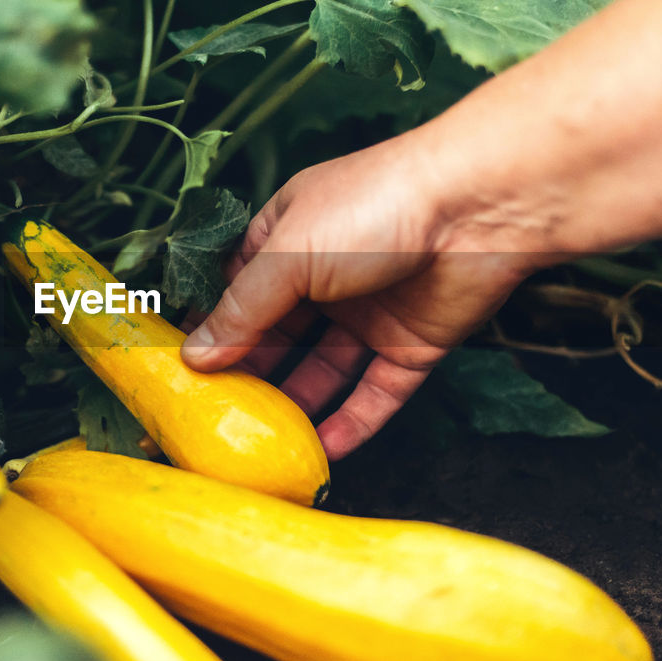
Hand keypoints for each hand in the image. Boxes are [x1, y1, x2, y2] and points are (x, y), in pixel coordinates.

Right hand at [180, 132, 535, 458]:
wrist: (480, 208)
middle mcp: (324, 276)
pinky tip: (324, 453)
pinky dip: (352, 423)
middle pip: (277, 336)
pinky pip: (375, 393)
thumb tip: (195, 356)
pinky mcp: (412, 345)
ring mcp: (368, 312)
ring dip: (296, 406)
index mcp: (287, 238)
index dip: (213, 331)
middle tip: (215, 421)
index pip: (238, 291)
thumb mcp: (289, 255)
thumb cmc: (374, 206)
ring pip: (324, 370)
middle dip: (249, 377)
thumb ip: (242, 309)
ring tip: (262, 447)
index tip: (182, 375)